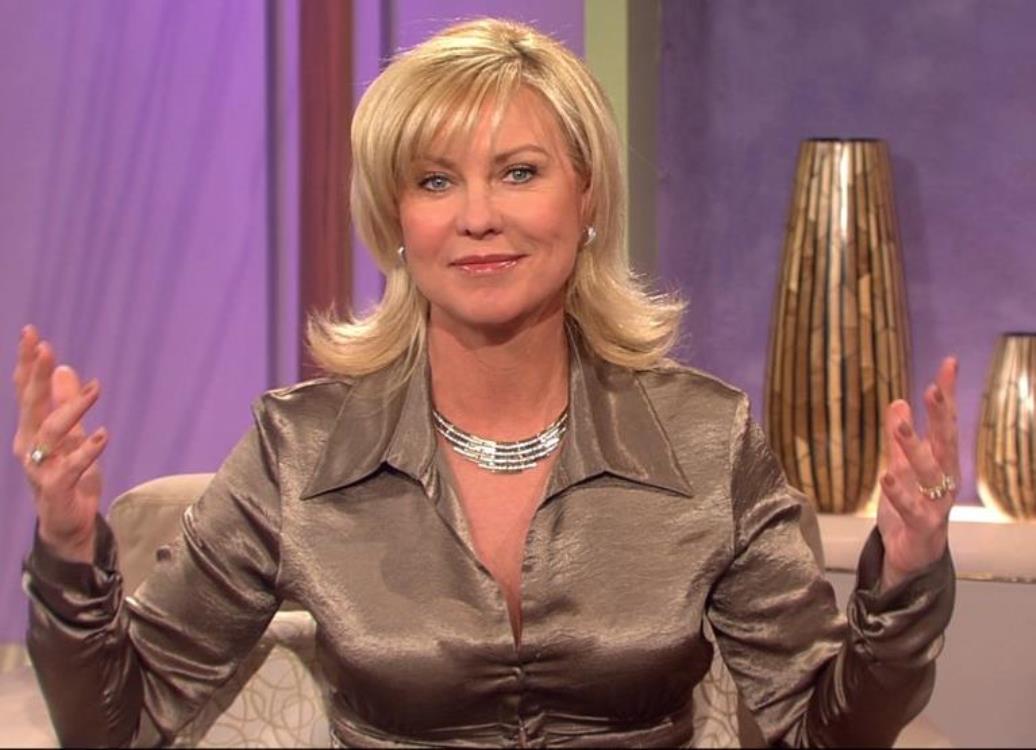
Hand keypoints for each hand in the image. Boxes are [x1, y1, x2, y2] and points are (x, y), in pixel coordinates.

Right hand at [11, 325, 107, 562]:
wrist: (67, 522)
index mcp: (31, 430)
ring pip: (52, 432)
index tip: (31, 334)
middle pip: (31, 405)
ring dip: (73, 408)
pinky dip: (87, 450)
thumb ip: (64, 403)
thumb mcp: (71, 434)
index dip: (26, 363)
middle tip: (44, 347)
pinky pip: (71, 466)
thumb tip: (62, 368)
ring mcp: (41, 467)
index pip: (26, 391)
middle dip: (35, 375)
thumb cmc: (68, 474)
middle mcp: (30, 446)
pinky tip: (104, 435)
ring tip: (97, 389)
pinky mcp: (57, 487)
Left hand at [875, 356, 958, 590]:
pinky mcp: (922, 527)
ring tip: (900, 425)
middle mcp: (945, 481)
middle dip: (941, 416)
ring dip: (914, 448)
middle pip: (945, 443)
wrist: (912, 557)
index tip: (949, 364)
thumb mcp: (902, 467)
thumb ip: (899, 439)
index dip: (948, 394)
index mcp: (942, 463)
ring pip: (928, 473)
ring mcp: (936, 505)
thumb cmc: (910, 508)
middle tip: (933, 389)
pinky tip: (886, 476)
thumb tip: (898, 401)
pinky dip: (899, 493)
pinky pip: (910, 508)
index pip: (946, 423)